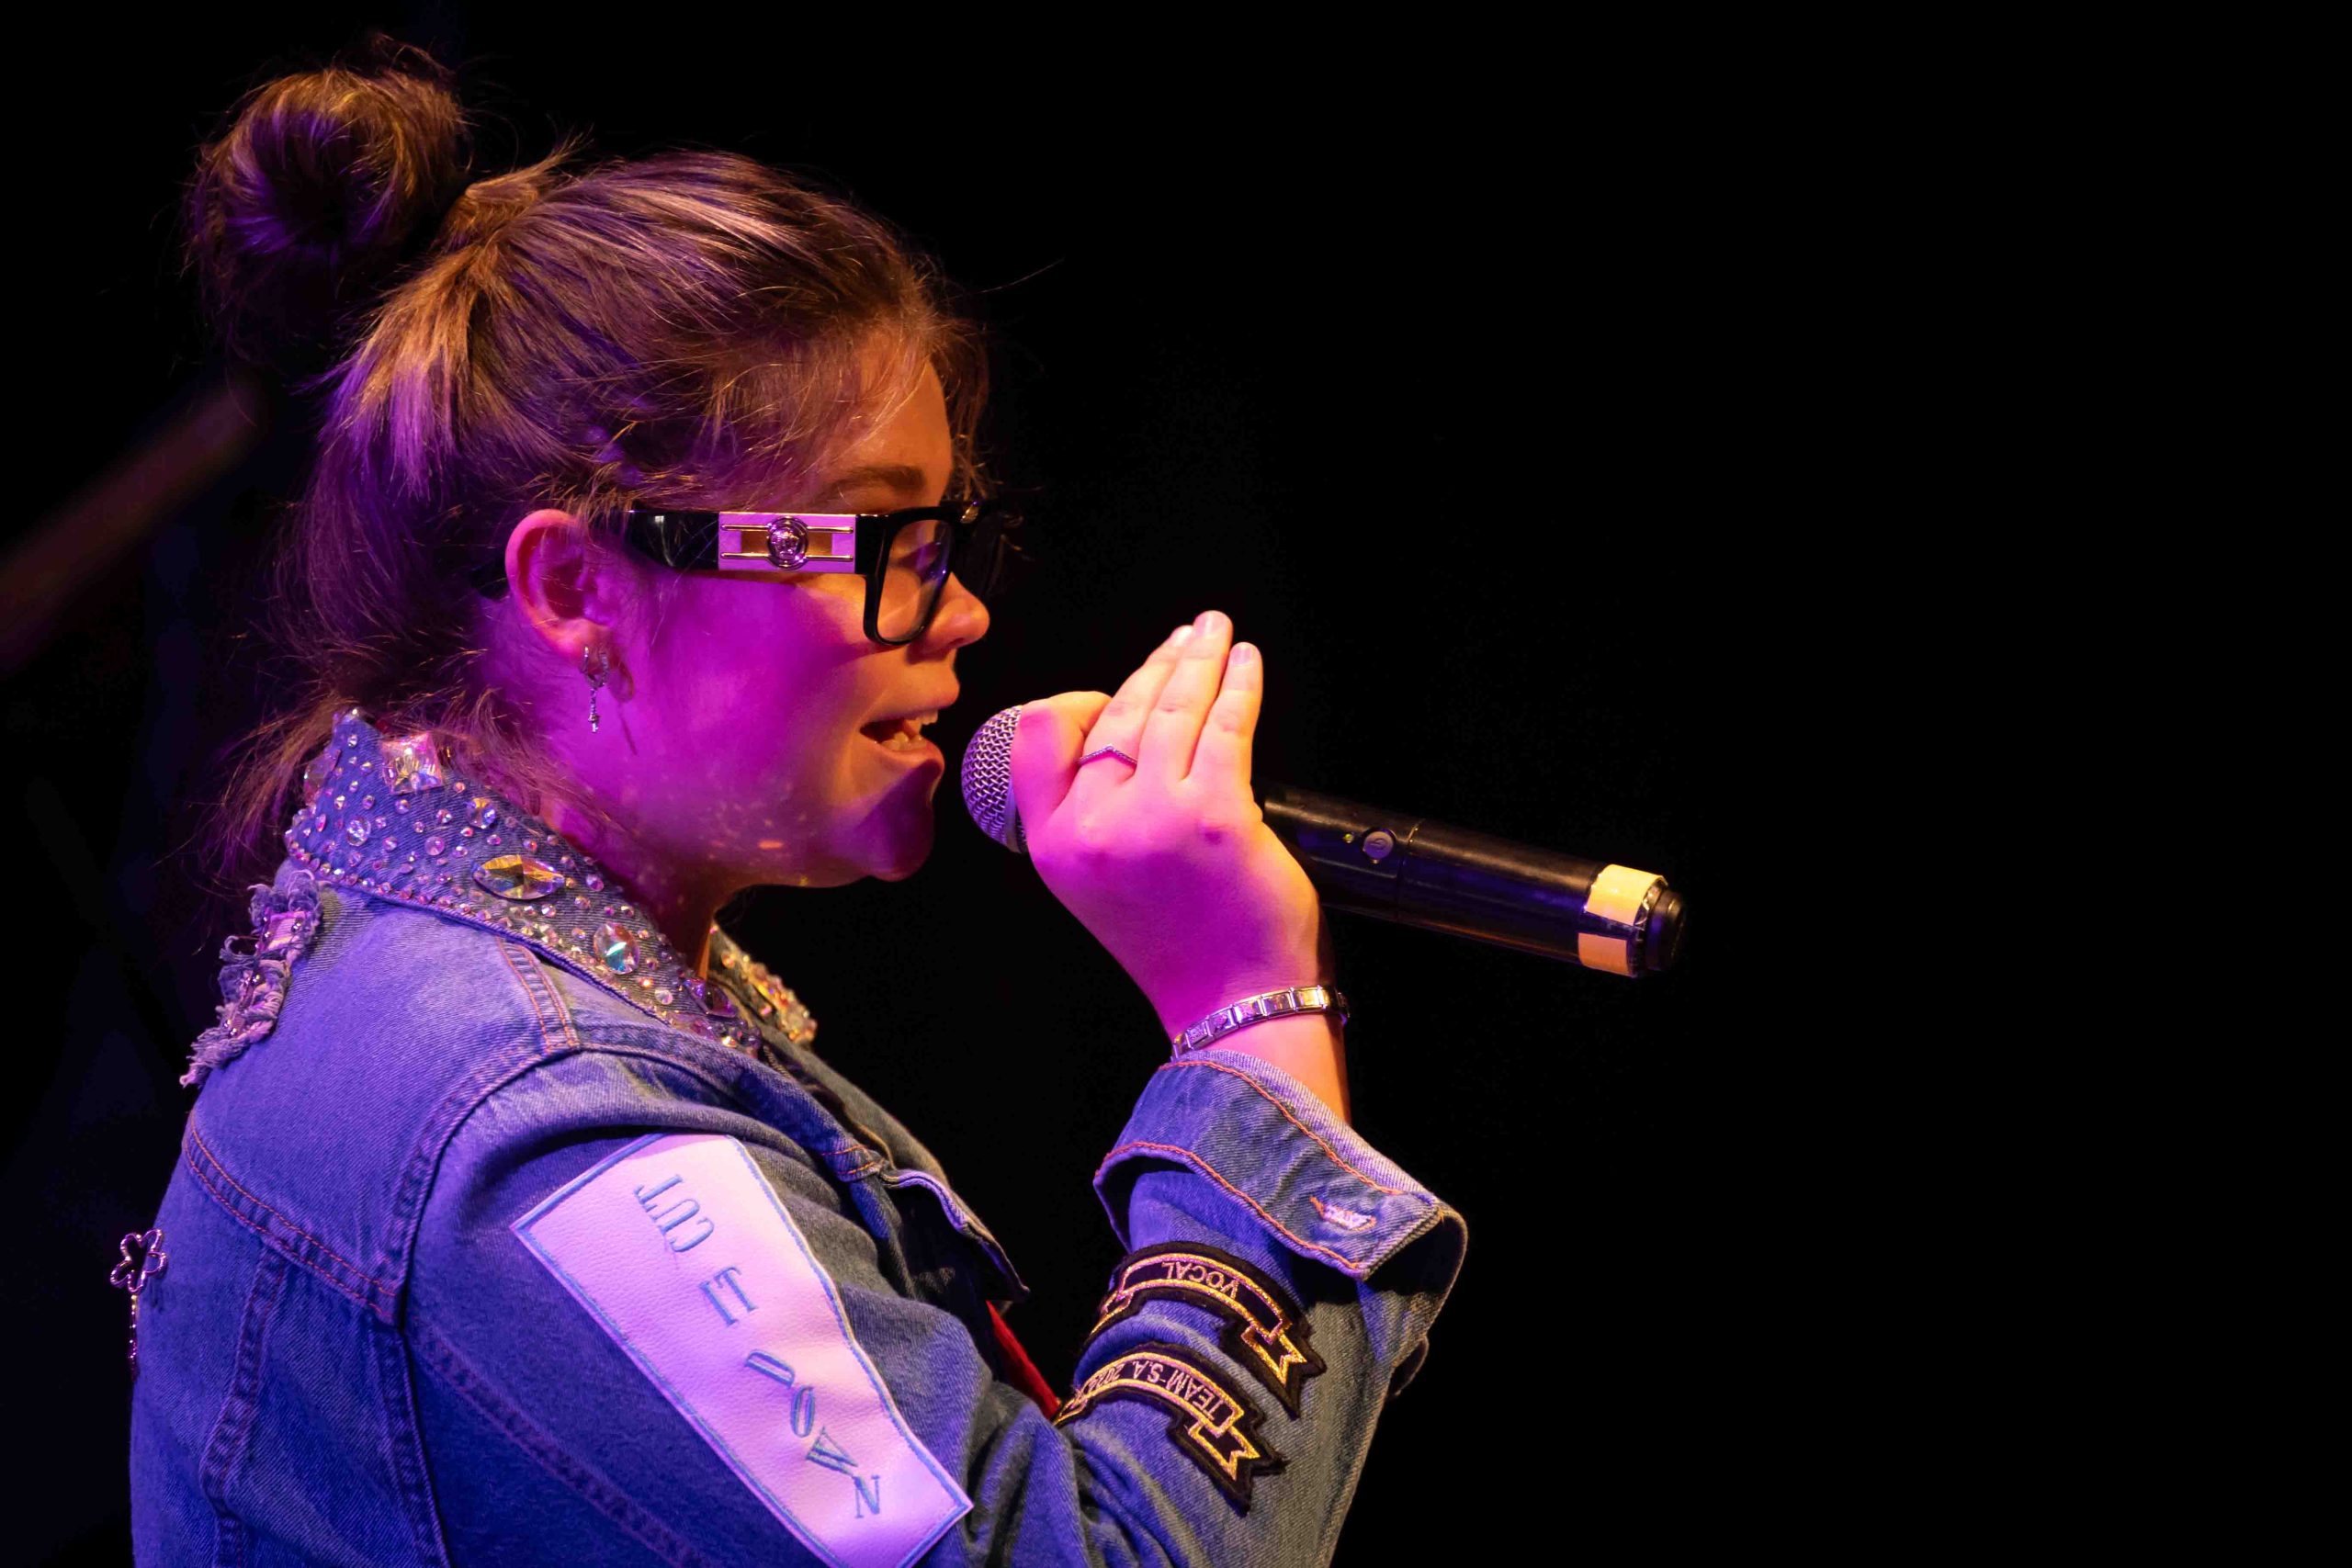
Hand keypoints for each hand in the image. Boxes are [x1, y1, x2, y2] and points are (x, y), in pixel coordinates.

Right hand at [1008, 610, 1332, 1039]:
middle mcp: (1095, 827)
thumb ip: (1096, 810)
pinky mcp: (1218, 815)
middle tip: (1187, 638)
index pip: (1039, 737)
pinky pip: (1226, 726)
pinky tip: (1247, 666)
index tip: (1121, 690)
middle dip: (1159, 665)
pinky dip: (1240, 686)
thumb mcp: (1098, 880)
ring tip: (1215, 633)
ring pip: (1172, 708)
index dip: (1080, 701)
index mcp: (1054, 843)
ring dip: (1200, 659)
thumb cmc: (1181, 941)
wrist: (1235, 1003)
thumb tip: (1135, 724)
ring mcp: (1155, 818)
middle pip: (1117, 714)